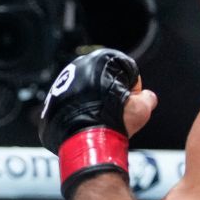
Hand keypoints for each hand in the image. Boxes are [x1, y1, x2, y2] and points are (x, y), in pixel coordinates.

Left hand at [38, 48, 155, 199]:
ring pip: (84, 94)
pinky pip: (69, 106)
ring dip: (93, 105)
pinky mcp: (52, 100)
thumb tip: (147, 98)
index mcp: (102, 60)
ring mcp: (62, 82)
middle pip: (103, 82)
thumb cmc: (116, 120)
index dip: (133, 91)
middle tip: (115, 114)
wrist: (88, 139)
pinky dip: (76, 114)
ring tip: (100, 121)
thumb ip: (147, 98)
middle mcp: (79, 66)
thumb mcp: (142, 107)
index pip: (126, 73)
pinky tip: (84, 125)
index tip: (130, 104)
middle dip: (110, 97)